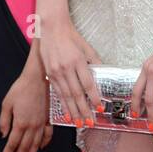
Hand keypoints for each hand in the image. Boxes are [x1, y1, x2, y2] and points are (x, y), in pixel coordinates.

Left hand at [0, 68, 52, 151]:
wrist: (38, 79)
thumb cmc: (21, 89)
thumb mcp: (6, 103)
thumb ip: (4, 121)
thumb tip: (4, 134)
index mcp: (20, 122)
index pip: (13, 143)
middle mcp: (32, 126)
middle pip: (25, 146)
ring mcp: (42, 123)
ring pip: (36, 143)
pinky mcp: (49, 118)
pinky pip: (48, 134)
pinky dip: (45, 143)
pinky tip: (42, 147)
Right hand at [38, 14, 102, 128]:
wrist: (51, 29)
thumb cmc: (71, 36)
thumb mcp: (86, 47)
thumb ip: (95, 61)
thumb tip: (103, 73)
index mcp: (78, 61)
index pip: (88, 84)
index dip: (94, 98)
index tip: (100, 108)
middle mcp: (66, 68)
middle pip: (76, 94)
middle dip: (84, 110)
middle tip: (89, 123)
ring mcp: (56, 72)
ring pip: (66, 96)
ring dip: (73, 111)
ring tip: (79, 123)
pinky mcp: (49, 74)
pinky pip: (57, 92)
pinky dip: (63, 104)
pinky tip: (67, 113)